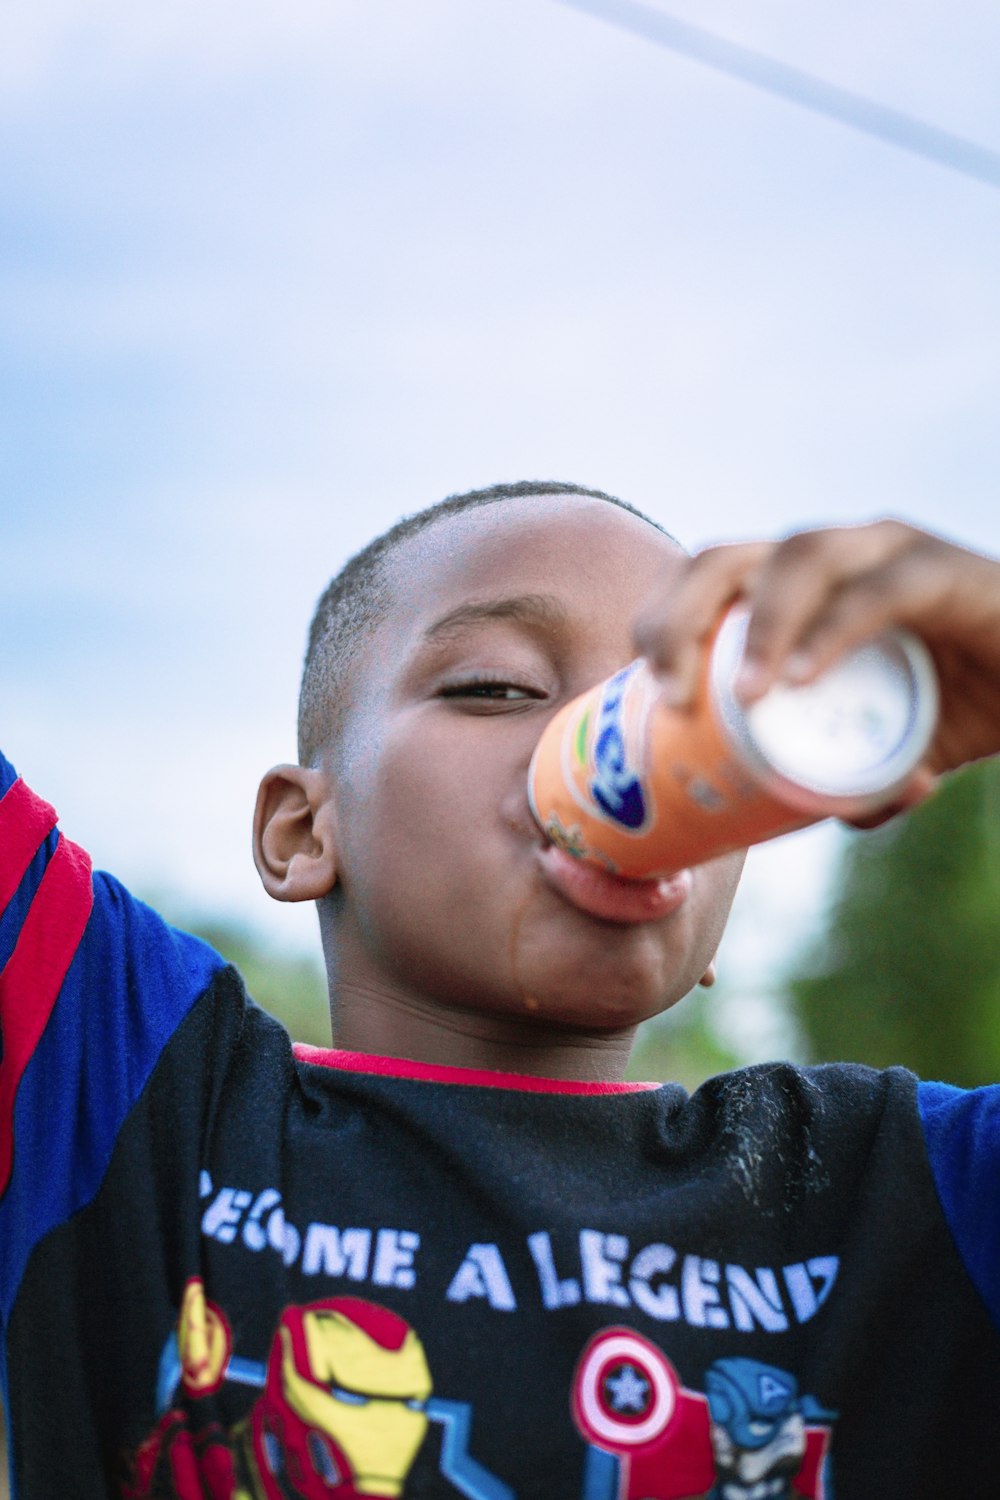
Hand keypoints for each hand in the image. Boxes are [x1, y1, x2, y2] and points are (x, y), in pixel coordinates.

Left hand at [634, 519, 999, 787]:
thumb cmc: (959, 705)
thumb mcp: (876, 750)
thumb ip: (834, 782)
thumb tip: (801, 820)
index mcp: (795, 586)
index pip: (701, 579)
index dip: (660, 621)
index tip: (647, 693)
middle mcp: (834, 554)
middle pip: (727, 557)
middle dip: (679, 617)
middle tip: (670, 695)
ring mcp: (890, 553)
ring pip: (799, 557)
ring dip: (758, 626)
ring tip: (743, 697)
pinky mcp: (948, 572)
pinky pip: (879, 592)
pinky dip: (833, 632)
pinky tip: (803, 680)